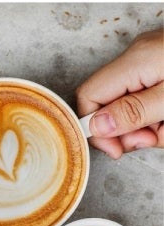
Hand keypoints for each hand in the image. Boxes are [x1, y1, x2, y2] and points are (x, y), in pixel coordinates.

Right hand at [76, 28, 163, 158]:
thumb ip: (134, 112)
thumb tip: (96, 126)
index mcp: (135, 62)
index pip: (89, 97)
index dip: (95, 128)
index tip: (115, 148)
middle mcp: (138, 58)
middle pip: (108, 105)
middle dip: (126, 130)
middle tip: (151, 138)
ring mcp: (150, 61)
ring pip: (130, 106)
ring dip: (147, 126)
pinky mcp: (160, 67)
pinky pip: (146, 99)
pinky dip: (157, 115)